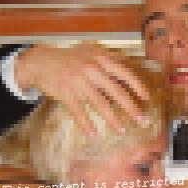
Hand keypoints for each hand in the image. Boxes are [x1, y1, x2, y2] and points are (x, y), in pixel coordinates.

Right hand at [15, 43, 149, 135]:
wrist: (41, 61)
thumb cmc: (70, 59)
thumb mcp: (91, 52)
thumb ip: (109, 59)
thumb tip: (130, 69)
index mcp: (100, 58)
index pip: (125, 73)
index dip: (138, 87)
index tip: (146, 99)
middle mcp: (91, 69)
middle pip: (117, 92)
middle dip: (132, 109)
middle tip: (142, 121)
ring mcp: (78, 81)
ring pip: (100, 104)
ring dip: (113, 120)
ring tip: (122, 130)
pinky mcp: (66, 93)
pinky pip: (79, 112)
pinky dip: (86, 125)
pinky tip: (93, 135)